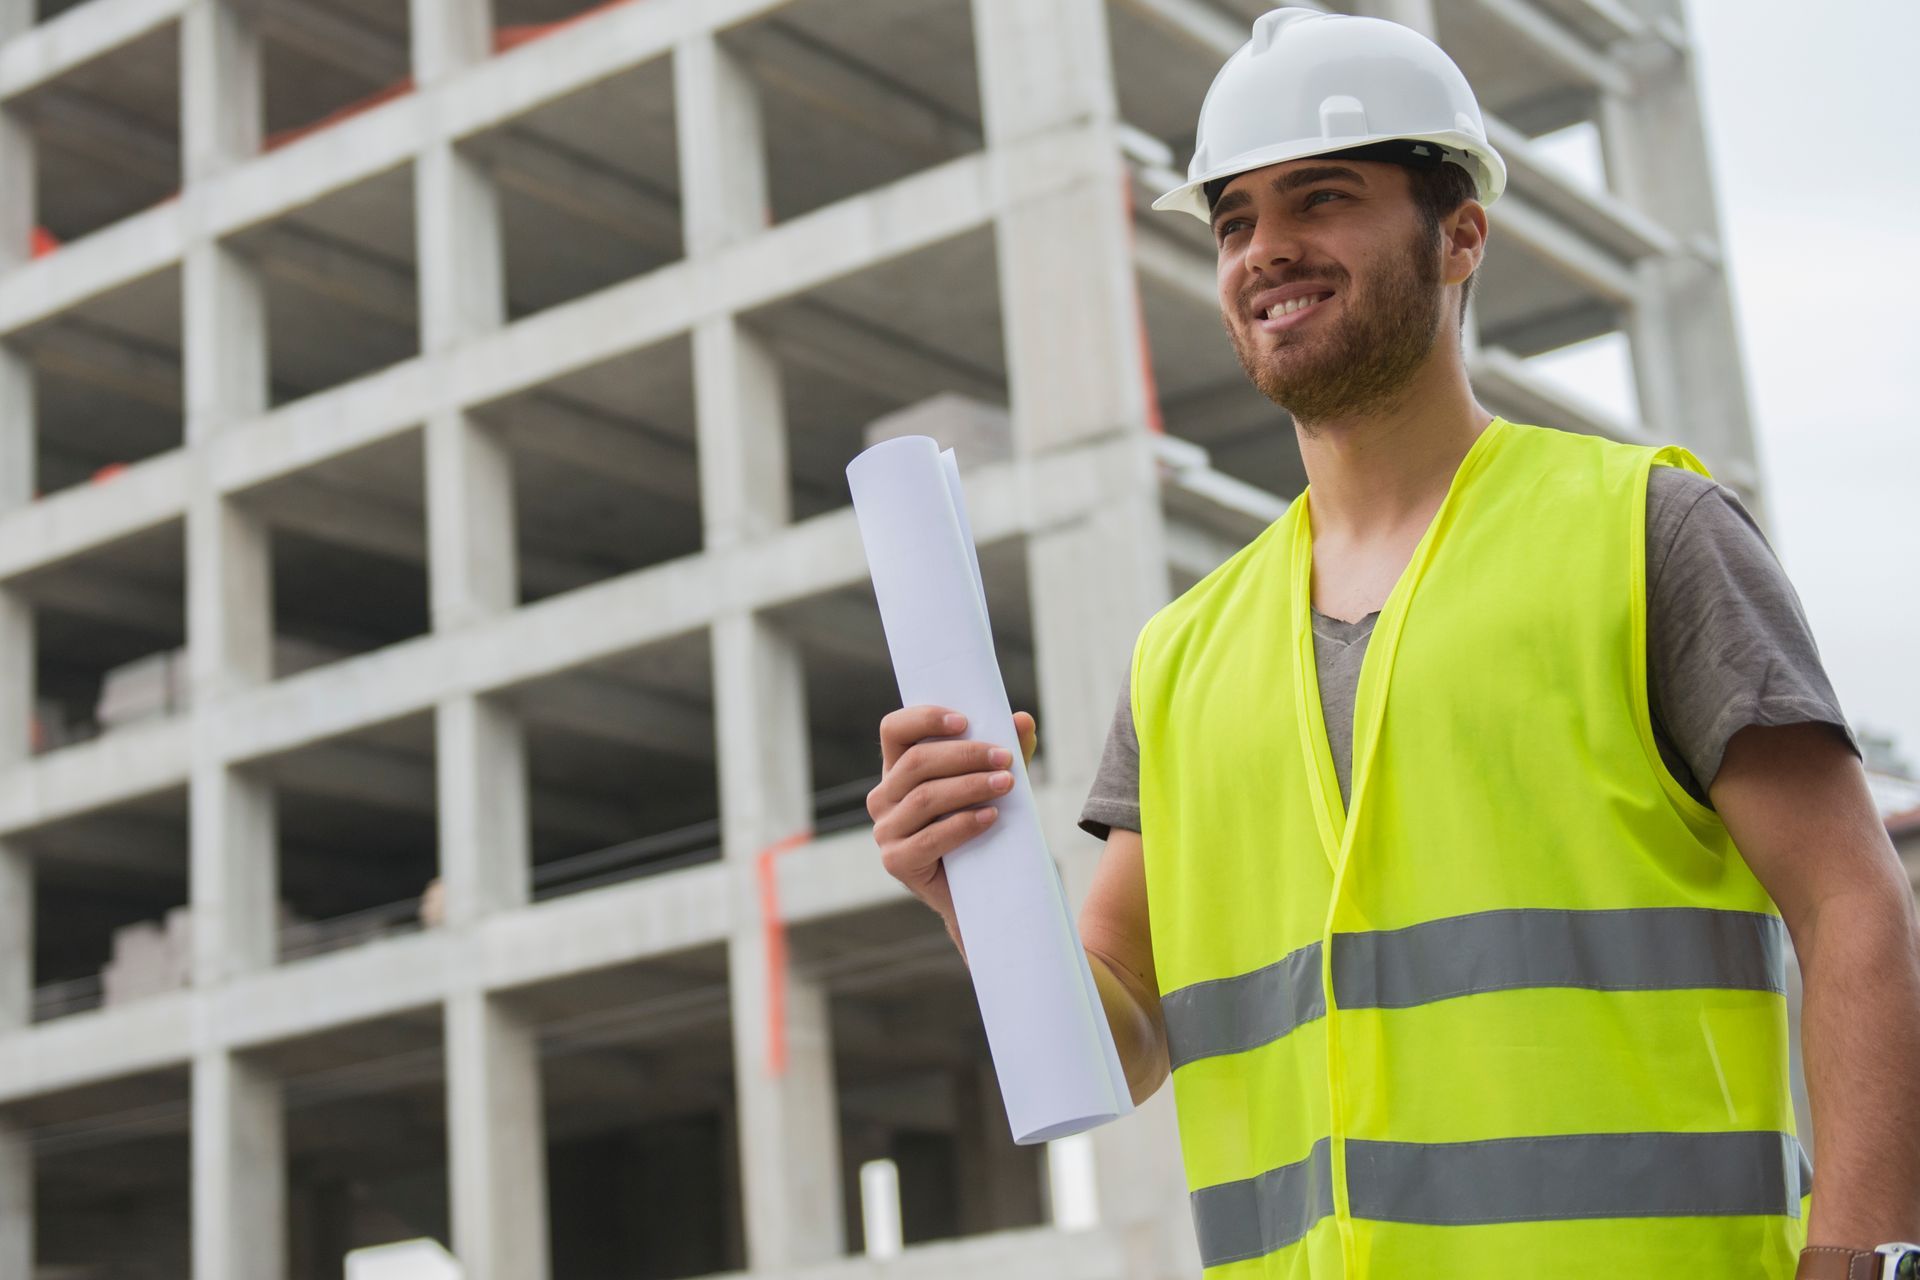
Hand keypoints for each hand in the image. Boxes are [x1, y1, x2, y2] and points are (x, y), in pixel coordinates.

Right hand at [867, 705, 1037, 946]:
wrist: (979, 890)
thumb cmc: (982, 826)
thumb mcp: (993, 783)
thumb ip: (1007, 751)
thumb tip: (1023, 720)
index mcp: (897, 770)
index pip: (893, 730)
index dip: (924, 719)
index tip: (965, 721)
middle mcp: (883, 797)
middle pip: (916, 763)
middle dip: (964, 756)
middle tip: (1004, 758)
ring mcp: (885, 831)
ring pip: (924, 798)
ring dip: (969, 787)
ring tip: (1006, 784)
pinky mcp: (896, 862)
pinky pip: (929, 838)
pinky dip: (963, 824)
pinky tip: (991, 817)